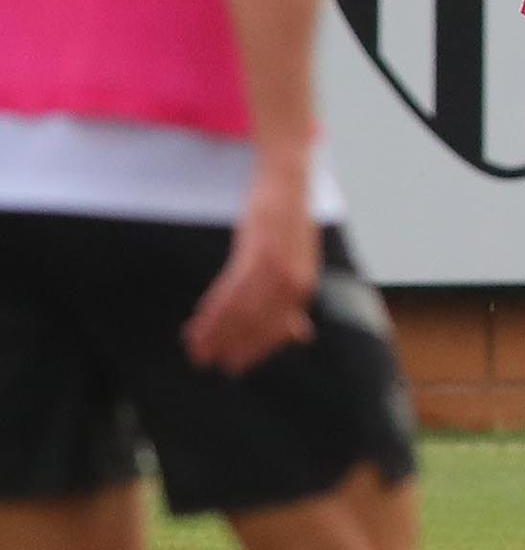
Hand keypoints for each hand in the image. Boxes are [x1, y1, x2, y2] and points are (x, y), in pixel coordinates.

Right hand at [183, 169, 319, 375]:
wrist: (287, 182)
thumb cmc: (290, 225)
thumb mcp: (300, 264)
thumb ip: (295, 299)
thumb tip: (301, 333)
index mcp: (306, 286)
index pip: (279, 330)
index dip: (256, 350)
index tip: (236, 367)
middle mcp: (294, 280)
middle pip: (257, 324)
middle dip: (230, 346)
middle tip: (206, 363)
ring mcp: (276, 266)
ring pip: (240, 309)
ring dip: (215, 331)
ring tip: (195, 347)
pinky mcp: (256, 251)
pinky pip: (230, 288)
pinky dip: (213, 308)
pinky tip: (198, 320)